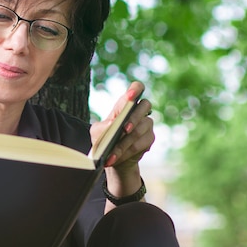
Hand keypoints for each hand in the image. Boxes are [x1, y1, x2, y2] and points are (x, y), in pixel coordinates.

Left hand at [90, 82, 153, 199]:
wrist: (112, 158)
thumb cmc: (104, 139)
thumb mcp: (97, 133)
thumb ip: (101, 127)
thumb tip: (112, 123)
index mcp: (125, 105)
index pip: (137, 88)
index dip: (136, 90)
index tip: (130, 96)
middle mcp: (139, 111)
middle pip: (145, 106)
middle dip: (133, 118)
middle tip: (124, 129)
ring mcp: (146, 124)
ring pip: (139, 130)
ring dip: (124, 143)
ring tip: (111, 154)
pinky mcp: (149, 139)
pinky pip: (140, 144)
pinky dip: (126, 152)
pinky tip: (117, 158)